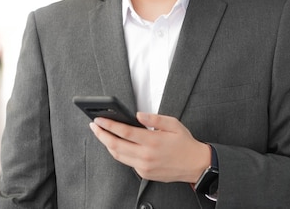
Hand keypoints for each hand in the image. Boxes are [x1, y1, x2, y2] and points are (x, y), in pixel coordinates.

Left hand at [89, 113, 210, 182]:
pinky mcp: (144, 173)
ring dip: (107, 145)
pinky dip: (119, 153)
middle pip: (116, 145)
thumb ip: (154, 119)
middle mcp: (146, 156)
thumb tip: (138, 114)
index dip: (109, 125)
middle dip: (102, 135)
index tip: (98, 120)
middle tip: (94, 126)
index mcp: (153, 141)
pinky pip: (127, 162)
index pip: (124, 132)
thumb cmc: (185, 143)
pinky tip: (117, 145)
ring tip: (102, 134)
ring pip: (118, 156)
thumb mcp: (173, 124)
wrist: (195, 164)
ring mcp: (144, 167)